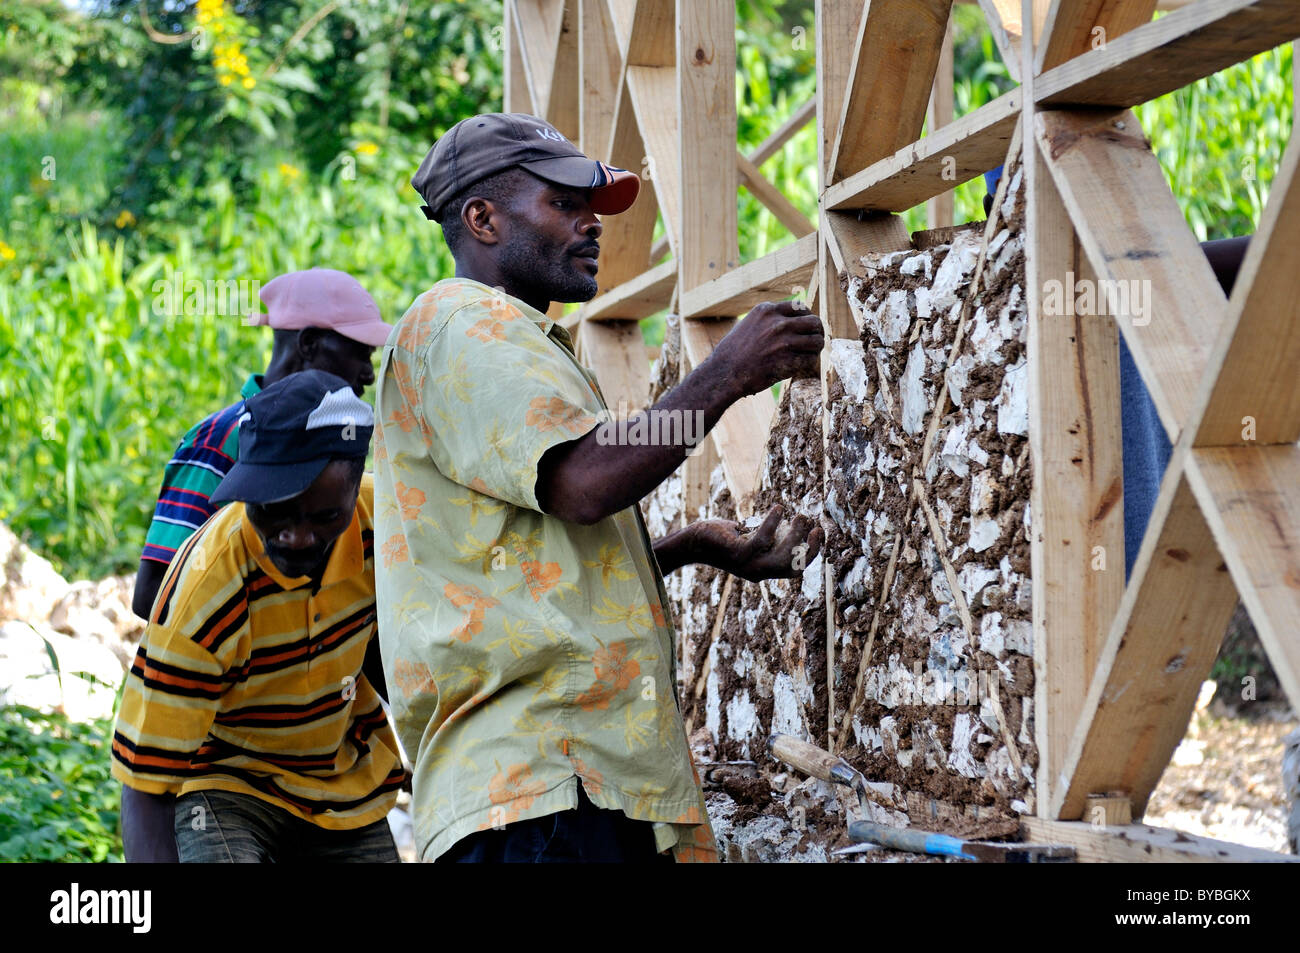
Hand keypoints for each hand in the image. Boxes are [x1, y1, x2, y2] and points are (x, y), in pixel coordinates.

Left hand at [692, 505, 823, 581]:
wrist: (694, 542)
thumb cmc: (723, 538)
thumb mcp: (750, 539)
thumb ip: (768, 537)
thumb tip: (789, 524)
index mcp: (763, 570)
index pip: (794, 568)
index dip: (810, 554)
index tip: (819, 534)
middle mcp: (757, 573)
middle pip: (792, 566)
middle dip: (809, 549)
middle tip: (816, 526)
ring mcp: (748, 565)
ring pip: (781, 556)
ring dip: (795, 536)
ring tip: (801, 516)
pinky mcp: (738, 554)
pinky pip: (762, 539)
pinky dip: (773, 523)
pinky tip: (779, 508)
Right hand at [705, 300, 823, 399]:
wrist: (724, 373)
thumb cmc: (734, 352)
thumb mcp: (749, 324)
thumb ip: (769, 319)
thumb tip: (791, 320)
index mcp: (767, 310)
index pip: (800, 307)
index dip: (806, 317)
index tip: (806, 326)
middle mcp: (777, 323)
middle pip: (814, 322)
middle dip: (816, 331)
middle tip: (814, 340)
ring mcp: (784, 342)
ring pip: (817, 341)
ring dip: (815, 348)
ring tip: (810, 354)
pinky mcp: (787, 361)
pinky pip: (810, 360)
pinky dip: (809, 363)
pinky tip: (801, 366)